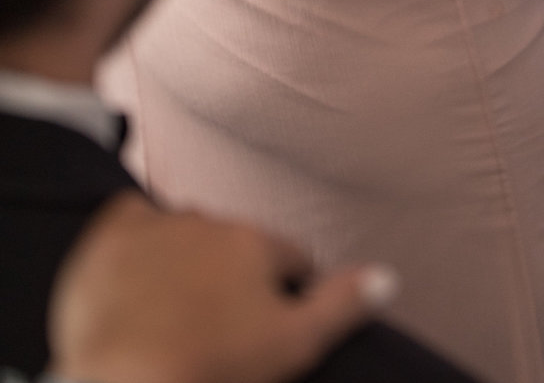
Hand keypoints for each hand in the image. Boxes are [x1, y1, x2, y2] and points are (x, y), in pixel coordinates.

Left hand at [48, 193, 394, 382]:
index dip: (284, 292)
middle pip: (236, 244)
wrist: (122, 379)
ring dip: (187, 259)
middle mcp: (212, 220)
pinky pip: (132, 218)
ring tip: (173, 311)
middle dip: (232, 275)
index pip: (290, 258)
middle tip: (217, 327)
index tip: (265, 324)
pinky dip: (139, 239)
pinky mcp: (112, 234)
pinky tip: (137, 273)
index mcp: (257, 242)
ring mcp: (160, 224)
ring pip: (187, 232)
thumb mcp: (292, 345)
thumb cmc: (206, 369)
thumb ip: (342, 304)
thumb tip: (387, 277)